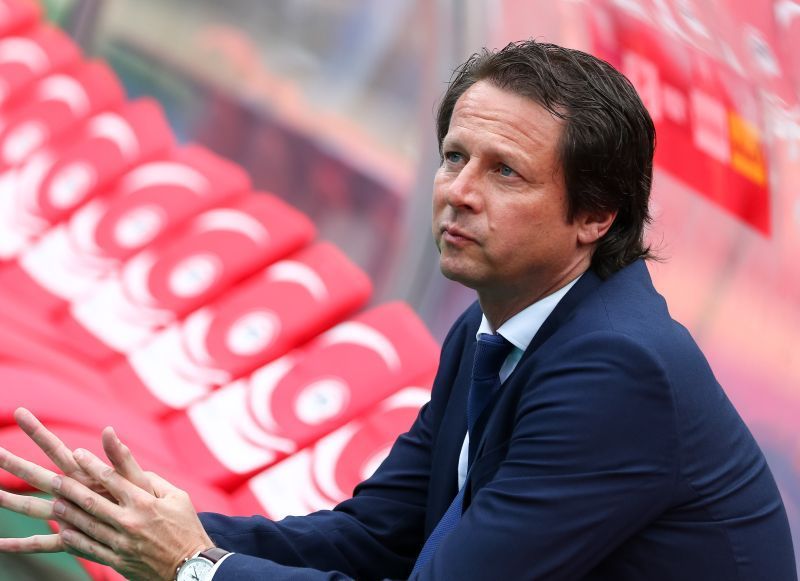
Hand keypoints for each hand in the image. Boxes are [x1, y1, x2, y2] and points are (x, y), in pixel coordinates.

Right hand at [0, 408, 151, 553]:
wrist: (150, 528)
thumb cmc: (143, 498)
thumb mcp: (133, 477)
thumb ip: (119, 456)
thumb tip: (108, 429)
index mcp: (85, 473)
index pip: (56, 448)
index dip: (38, 432)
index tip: (20, 412)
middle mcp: (71, 491)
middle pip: (36, 474)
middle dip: (14, 463)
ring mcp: (67, 514)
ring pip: (32, 507)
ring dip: (11, 501)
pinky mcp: (72, 537)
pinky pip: (42, 544)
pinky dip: (21, 546)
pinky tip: (0, 546)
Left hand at [51, 447, 212, 580]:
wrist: (192, 566)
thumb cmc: (187, 527)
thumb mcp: (178, 497)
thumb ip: (153, 481)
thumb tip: (135, 468)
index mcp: (145, 502)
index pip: (112, 478)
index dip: (92, 465)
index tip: (77, 454)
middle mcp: (130, 521)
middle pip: (92, 501)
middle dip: (70, 488)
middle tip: (54, 479)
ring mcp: (122, 543)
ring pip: (87, 525)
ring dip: (68, 513)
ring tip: (55, 503)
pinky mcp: (118, 560)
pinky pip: (90, 549)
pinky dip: (75, 540)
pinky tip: (64, 532)